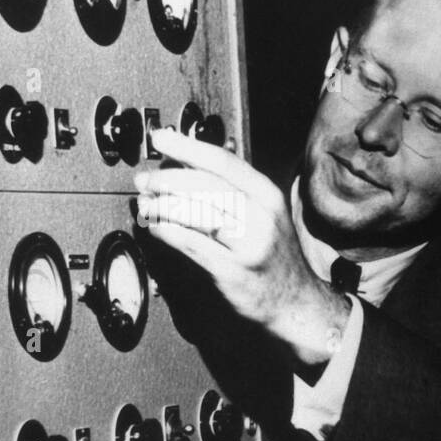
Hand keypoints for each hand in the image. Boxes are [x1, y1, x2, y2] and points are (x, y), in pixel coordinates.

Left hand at [132, 128, 349, 369]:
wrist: (295, 301)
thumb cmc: (273, 255)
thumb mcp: (263, 214)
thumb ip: (231, 189)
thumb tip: (183, 163)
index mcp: (268, 195)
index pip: (223, 162)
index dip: (187, 147)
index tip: (160, 138)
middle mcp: (261, 217)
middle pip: (205, 186)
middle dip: (166, 179)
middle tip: (145, 181)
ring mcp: (248, 245)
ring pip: (196, 213)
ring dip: (162, 206)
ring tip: (147, 205)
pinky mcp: (232, 270)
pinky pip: (190, 244)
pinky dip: (167, 232)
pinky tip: (158, 228)